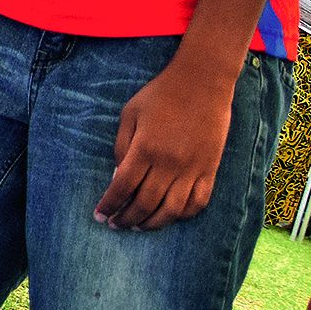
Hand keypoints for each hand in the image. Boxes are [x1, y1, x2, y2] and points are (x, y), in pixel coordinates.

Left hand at [94, 61, 234, 229]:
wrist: (203, 83)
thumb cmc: (160, 95)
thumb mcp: (130, 114)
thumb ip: (122, 147)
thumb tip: (118, 178)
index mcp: (145, 149)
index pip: (123, 187)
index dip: (109, 204)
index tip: (100, 215)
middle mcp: (169, 164)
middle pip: (145, 203)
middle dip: (126, 219)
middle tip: (115, 224)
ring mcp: (193, 169)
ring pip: (172, 210)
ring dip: (153, 224)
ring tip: (138, 227)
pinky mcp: (210, 169)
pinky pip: (199, 202)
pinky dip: (183, 215)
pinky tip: (170, 216)